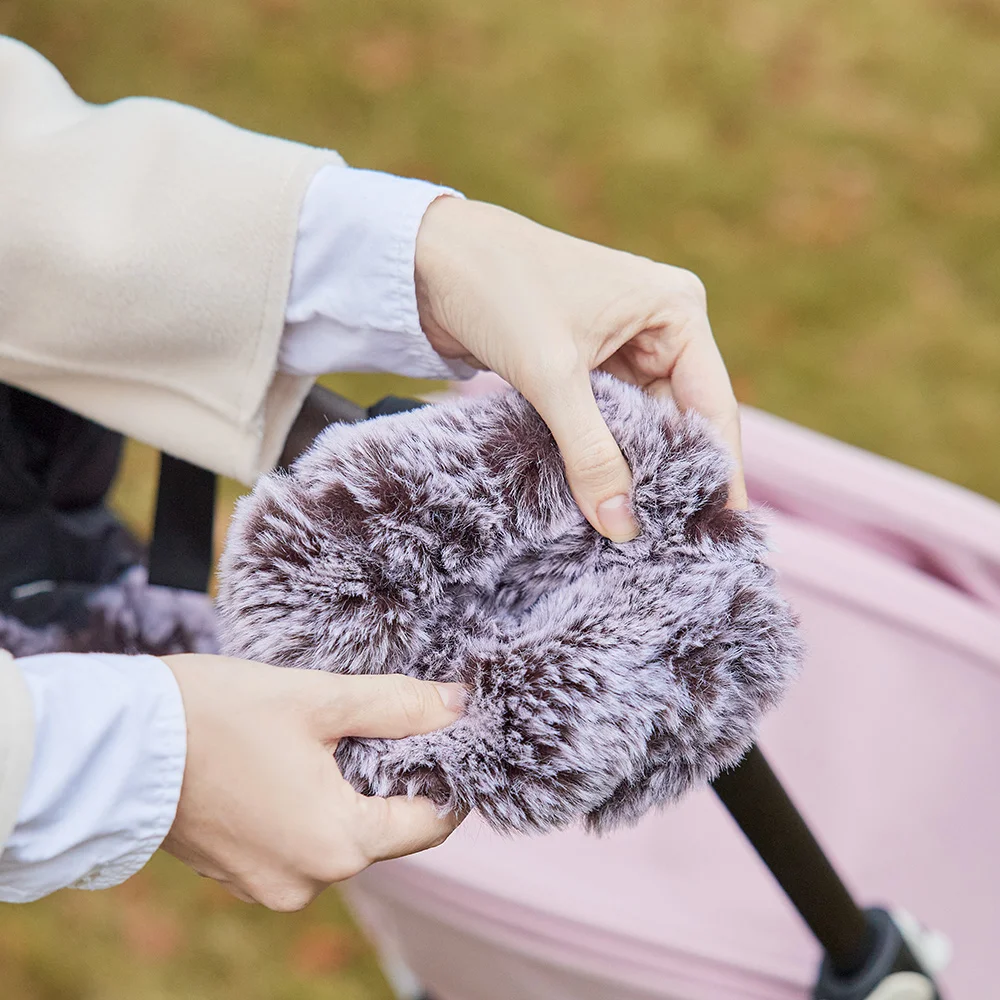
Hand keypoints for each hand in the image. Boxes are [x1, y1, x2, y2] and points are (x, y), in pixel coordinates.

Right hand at [161, 654, 464, 910]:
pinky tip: (297, 758)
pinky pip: (300, 840)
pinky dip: (311, 804)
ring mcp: (267, 883)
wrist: (116, 744)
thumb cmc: (216, 716)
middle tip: (392, 720)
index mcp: (336, 845)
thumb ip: (396, 705)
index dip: (449, 778)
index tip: (449, 736)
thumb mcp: (319, 699)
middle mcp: (306, 882)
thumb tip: (457, 704)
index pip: (429, 823)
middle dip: (396, 777)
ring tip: (340, 733)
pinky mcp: (239, 871)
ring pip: (340, 834)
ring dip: (350, 788)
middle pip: (385, 830)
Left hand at [414, 198, 746, 541]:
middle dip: (672, 476)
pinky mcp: (584, 366)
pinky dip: (603, 455)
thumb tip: (623, 525)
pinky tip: (603, 497)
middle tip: (674, 541)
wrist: (427, 260)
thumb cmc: (500, 290)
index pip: (711, 405)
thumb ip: (590, 453)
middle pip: (679, 420)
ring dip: (634, 471)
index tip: (723, 528)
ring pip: (642, 426)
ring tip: (637, 530)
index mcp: (675, 310)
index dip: (719, 469)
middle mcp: (658, 327)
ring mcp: (622, 347)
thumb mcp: (552, 376)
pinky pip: (608, 422)